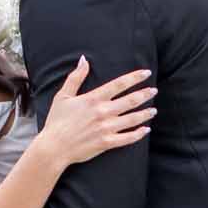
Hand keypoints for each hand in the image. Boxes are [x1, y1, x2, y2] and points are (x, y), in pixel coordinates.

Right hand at [40, 58, 156, 167]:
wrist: (53, 147)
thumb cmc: (56, 121)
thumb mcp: (63, 96)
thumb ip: (75, 77)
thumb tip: (83, 59)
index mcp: (93, 99)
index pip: (119, 84)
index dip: (134, 77)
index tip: (146, 73)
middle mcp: (103, 112)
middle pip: (130, 100)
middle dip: (144, 94)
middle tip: (154, 91)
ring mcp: (106, 128)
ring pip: (132, 119)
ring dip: (145, 114)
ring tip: (153, 110)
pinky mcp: (107, 143)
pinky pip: (127, 138)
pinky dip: (138, 134)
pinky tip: (146, 129)